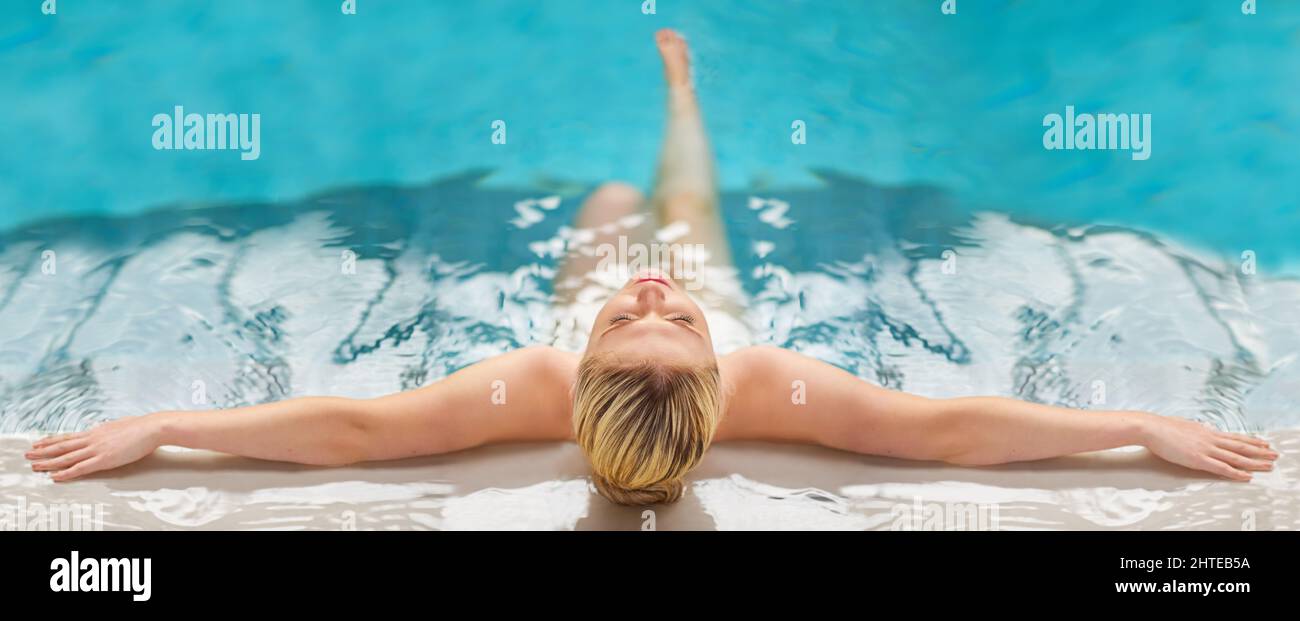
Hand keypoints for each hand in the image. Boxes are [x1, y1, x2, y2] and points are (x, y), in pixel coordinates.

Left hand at [25, 414, 165, 480]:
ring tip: (35, 466)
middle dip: (43, 451)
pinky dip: (66, 472)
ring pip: (66, 457)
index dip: (52, 440)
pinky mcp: (104, 459)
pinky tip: (55, 476)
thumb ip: (110, 431)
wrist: (152, 428)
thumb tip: (107, 430)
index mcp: (96, 431)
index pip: (69, 437)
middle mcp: (92, 439)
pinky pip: (80, 468)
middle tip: (29, 455)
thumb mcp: (120, 425)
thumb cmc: (141, 427)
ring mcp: (96, 449)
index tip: (39, 443)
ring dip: (49, 462)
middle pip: (62, 446)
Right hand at [1140, 415, 1277, 480]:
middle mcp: (1210, 439)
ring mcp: (1206, 449)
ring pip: (1236, 457)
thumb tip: (1202, 429)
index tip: (1263, 442)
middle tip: (1274, 454)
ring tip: (1268, 466)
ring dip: (1254, 462)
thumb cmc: (1161, 427)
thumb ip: (1196, 430)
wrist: (1151, 427)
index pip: (1234, 437)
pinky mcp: (1198, 459)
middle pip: (1240, 446)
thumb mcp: (1184, 425)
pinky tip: (1246, 476)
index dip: (1250, 440)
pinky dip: (1236, 472)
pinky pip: (1222, 468)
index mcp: (1206, 431)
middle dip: (1259, 451)